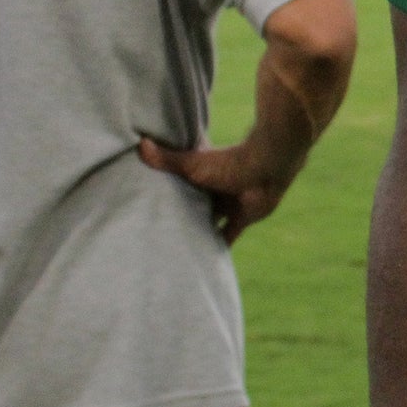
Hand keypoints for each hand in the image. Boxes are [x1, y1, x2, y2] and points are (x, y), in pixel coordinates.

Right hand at [139, 135, 294, 244]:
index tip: (146, 209)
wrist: (265, 169)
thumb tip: (140, 144)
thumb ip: (168, 159)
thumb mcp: (192, 164)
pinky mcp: (241, 219)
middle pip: (192, 208)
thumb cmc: (228, 163)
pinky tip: (203, 262)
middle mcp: (213, 191)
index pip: (179, 189)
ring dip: (197, 234)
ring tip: (174, 251)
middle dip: (180, 219)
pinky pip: (227, 237)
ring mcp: (227, 205)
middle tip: (156, 236)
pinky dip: (218, 247)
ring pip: (208, 223)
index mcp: (200, 177)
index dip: (166, 198)